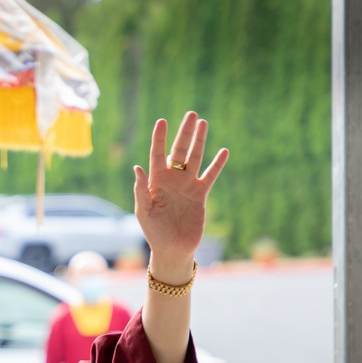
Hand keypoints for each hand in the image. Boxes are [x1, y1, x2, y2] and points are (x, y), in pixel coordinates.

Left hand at [133, 111, 228, 281]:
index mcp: (156, 181)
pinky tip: (223, 151)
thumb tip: (137, 167)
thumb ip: (141, 189)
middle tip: (191, 114)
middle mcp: (172, 180)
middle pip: (179, 151)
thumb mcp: (143, 211)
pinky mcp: (200, 195)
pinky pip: (210, 176)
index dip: (159, 138)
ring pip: (195, 158)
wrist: (172, 249)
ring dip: (200, 141)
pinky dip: (217, 164)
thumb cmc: (153, 232)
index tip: (162, 121)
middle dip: (185, 133)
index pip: (158, 154)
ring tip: (204, 123)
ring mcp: (187, 186)